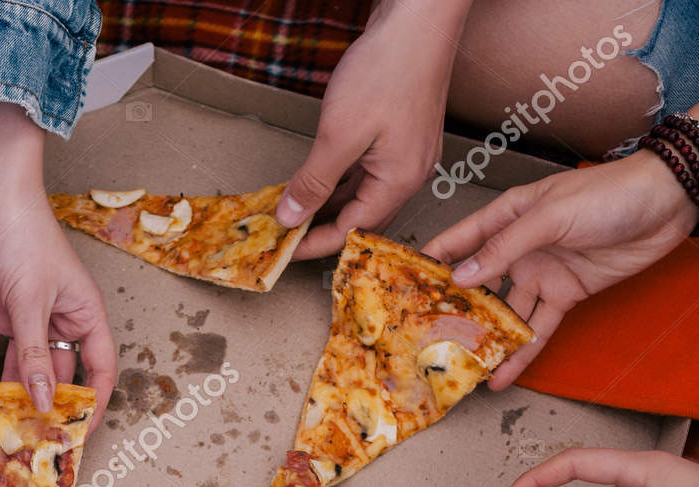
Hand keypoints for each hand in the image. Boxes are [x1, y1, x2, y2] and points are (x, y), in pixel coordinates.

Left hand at [0, 102, 116, 416]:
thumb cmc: (24, 235)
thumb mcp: (30, 301)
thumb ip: (33, 355)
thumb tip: (44, 402)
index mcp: (84, 314)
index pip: (98, 369)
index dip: (93, 403)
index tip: (80, 435)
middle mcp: (59, 320)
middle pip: (57, 373)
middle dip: (44, 405)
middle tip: (31, 439)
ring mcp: (27, 316)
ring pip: (21, 365)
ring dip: (8, 392)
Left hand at [276, 0, 471, 257]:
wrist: (418, 20)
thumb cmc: (386, 70)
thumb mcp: (339, 134)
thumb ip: (314, 182)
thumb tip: (291, 218)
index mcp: (399, 182)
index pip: (351, 232)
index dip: (313, 244)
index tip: (281, 250)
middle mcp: (409, 174)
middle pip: (361, 218)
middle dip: (321, 228)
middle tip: (283, 233)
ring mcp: (408, 154)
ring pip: (363, 194)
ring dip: (329, 204)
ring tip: (294, 210)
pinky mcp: (401, 135)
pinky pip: (368, 172)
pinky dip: (341, 180)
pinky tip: (318, 180)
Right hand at [426, 151, 696, 387]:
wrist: (668, 203)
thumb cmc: (609, 193)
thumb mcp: (549, 216)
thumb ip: (505, 248)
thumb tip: (462, 277)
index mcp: (508, 216)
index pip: (461, 240)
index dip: (433, 261)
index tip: (402, 284)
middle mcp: (519, 247)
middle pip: (479, 284)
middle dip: (455, 311)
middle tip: (426, 339)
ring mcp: (542, 273)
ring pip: (506, 314)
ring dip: (487, 340)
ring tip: (462, 368)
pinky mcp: (567, 295)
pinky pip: (538, 328)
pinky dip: (522, 352)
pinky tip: (503, 374)